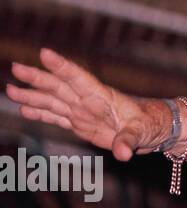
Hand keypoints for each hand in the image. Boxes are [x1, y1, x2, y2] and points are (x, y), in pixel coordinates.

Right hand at [5, 47, 166, 160]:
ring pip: (52, 100)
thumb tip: (123, 154)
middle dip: (37, 77)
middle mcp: (88, 101)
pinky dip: (40, 112)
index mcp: (102, 97)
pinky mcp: (79, 124)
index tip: (44, 53)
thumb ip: (129, 141)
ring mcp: (81, 111)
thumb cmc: (149, 125)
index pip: (79, 78)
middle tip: (16, 67)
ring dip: (32, 95)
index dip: (62, 66)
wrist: (152, 129)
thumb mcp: (141, 133)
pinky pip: (56, 116)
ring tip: (10, 89)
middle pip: (59, 87)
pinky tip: (23, 108)